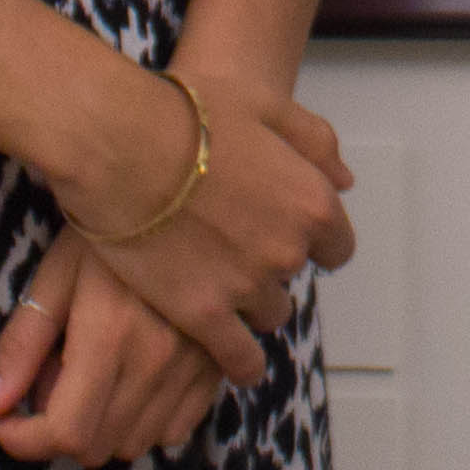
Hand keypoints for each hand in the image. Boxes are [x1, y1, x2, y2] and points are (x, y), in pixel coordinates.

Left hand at [0, 229, 222, 467]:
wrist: (190, 181)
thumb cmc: (112, 219)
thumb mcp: (58, 271)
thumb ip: (22, 344)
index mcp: (111, 336)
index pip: (64, 433)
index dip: (22, 439)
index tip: (3, 418)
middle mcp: (159, 359)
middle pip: (97, 446)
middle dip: (58, 429)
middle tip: (50, 376)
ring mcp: (197, 364)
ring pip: (137, 443)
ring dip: (103, 426)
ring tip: (93, 372)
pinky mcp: (220, 360)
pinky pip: (178, 428)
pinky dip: (148, 420)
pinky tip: (134, 376)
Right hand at [59, 65, 353, 386]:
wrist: (124, 145)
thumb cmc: (194, 116)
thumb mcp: (269, 107)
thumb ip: (315, 144)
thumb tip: (345, 180)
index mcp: (311, 201)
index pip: (337, 245)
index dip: (312, 240)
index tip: (284, 232)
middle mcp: (289, 249)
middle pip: (295, 276)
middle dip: (272, 263)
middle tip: (234, 244)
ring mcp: (248, 286)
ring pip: (269, 314)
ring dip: (251, 303)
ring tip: (218, 284)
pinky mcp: (204, 315)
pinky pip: (239, 358)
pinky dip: (241, 362)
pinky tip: (235, 360)